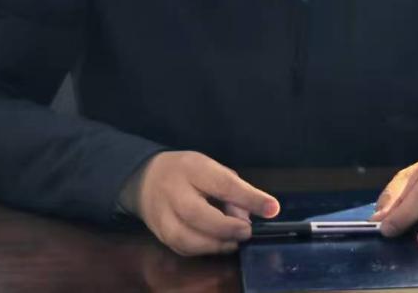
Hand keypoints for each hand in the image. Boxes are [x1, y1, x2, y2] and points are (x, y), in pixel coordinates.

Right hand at [120, 151, 279, 256]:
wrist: (145, 179)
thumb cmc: (187, 171)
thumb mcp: (210, 168)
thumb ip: (231, 189)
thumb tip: (247, 216)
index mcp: (192, 168)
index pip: (222, 183)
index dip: (249, 198)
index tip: (272, 208)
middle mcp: (173, 191)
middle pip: (198, 214)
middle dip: (227, 227)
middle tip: (247, 231)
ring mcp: (162, 215)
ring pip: (186, 238)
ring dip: (216, 244)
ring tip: (234, 240)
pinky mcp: (159, 234)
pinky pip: (183, 248)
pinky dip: (204, 250)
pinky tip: (219, 244)